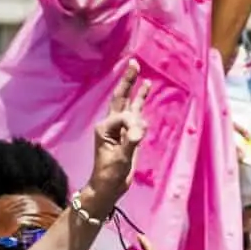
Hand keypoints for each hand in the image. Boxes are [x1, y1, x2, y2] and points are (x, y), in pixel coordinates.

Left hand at [86, 62, 150, 209]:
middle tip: (134, 62)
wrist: (109, 186)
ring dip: (136, 90)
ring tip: (142, 76)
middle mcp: (111, 124)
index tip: (137, 139)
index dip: (134, 124)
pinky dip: (141, 103)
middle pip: (121, 97)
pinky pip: (136, 115)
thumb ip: (130, 142)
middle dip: (128, 80)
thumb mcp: (120, 159)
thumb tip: (140, 129)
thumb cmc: (109, 174)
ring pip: (129, 104)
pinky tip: (145, 92)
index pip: (124, 116)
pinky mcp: (128, 134)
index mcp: (105, 127)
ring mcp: (120, 129)